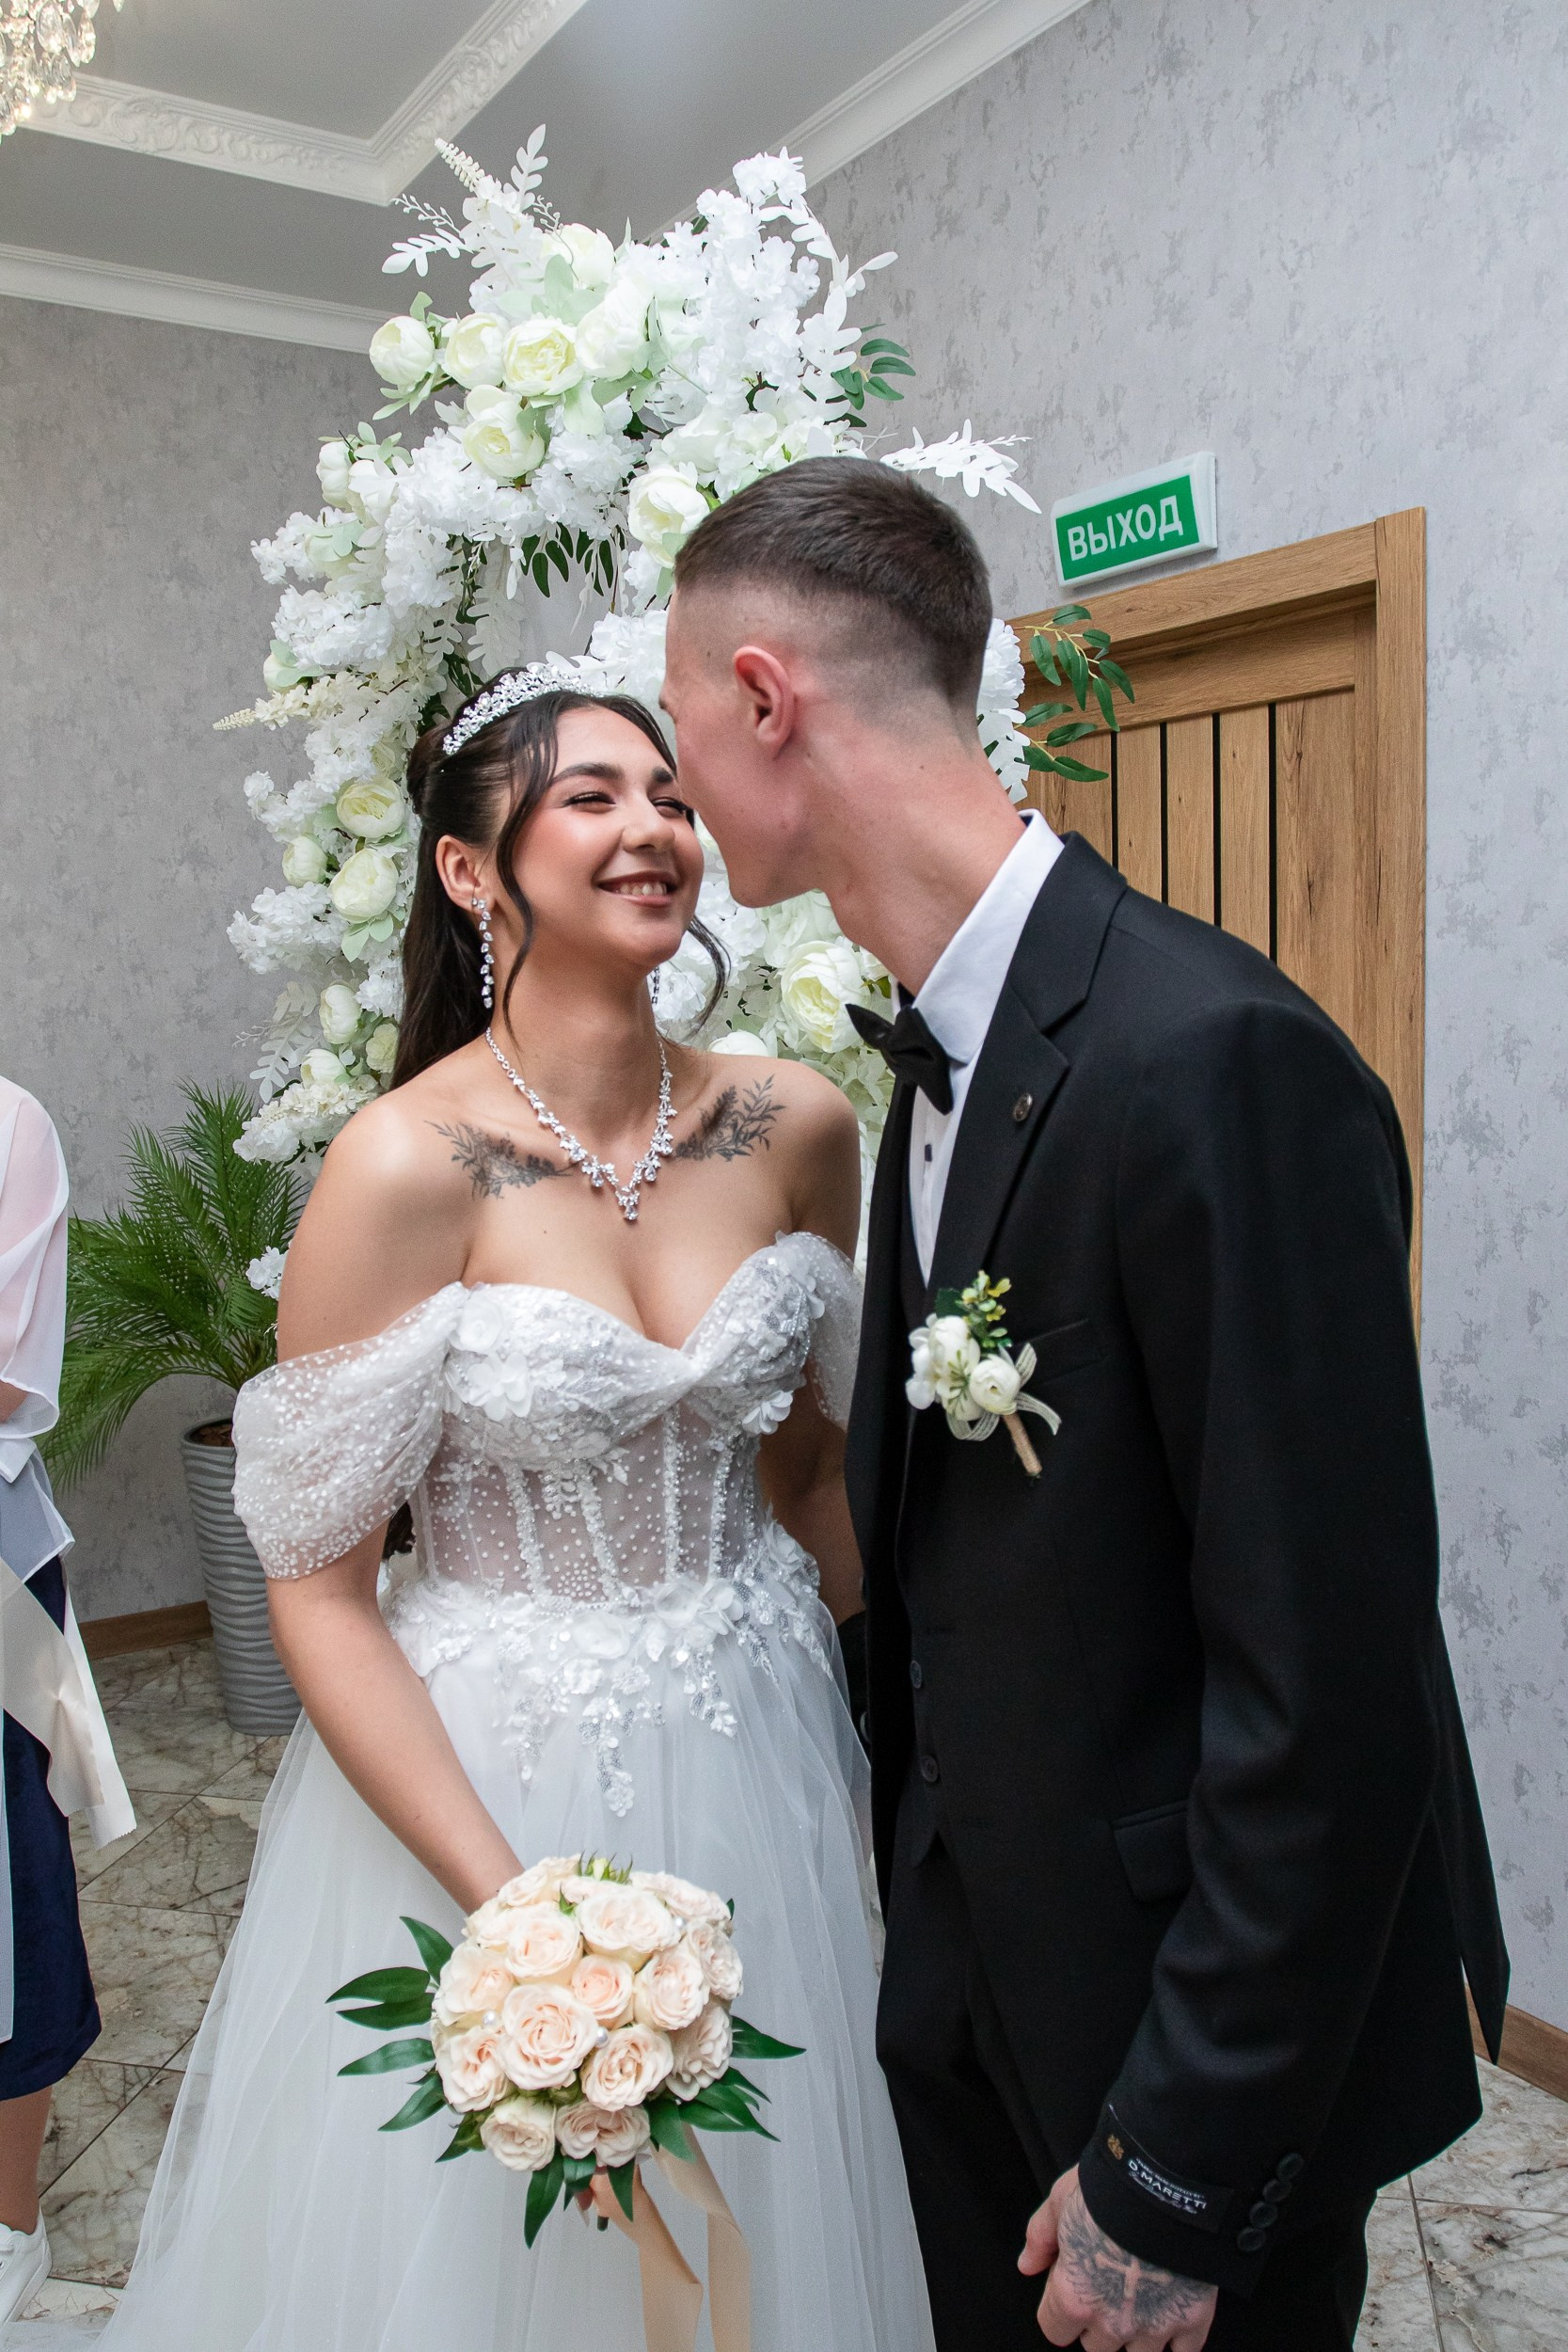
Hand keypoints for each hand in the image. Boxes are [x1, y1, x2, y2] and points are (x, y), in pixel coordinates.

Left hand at [1019, 2168, 1217, 2351]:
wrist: (1168, 2184)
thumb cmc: (1108, 2190)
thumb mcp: (1060, 2200)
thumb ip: (1040, 2237)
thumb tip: (1028, 2264)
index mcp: (1074, 2299)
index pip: (1055, 2330)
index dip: (1062, 2304)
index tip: (1075, 2282)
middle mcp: (1112, 2324)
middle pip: (1097, 2346)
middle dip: (1100, 2321)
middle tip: (1110, 2285)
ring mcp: (1155, 2327)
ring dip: (1138, 2332)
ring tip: (1143, 2296)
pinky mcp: (1193, 2321)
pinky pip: (1184, 2351)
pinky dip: (1179, 2336)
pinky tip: (1174, 2308)